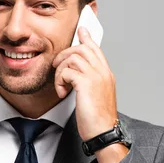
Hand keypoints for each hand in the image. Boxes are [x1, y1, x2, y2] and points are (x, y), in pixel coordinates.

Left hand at [52, 27, 126, 162]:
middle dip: (65, 54)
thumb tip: (76, 76)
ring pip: (73, 57)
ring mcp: (96, 77)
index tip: (82, 29)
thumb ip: (88, 82)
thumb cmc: (97, 118)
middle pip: (82, 48)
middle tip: (57, 66)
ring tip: (61, 84)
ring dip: (61, 70)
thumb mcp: (94, 96)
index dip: (87, 38)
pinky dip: (60, 81)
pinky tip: (61, 92)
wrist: (103, 133)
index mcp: (106, 74)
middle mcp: (103, 72)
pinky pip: (67, 71)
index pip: (96, 49)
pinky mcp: (86, 84)